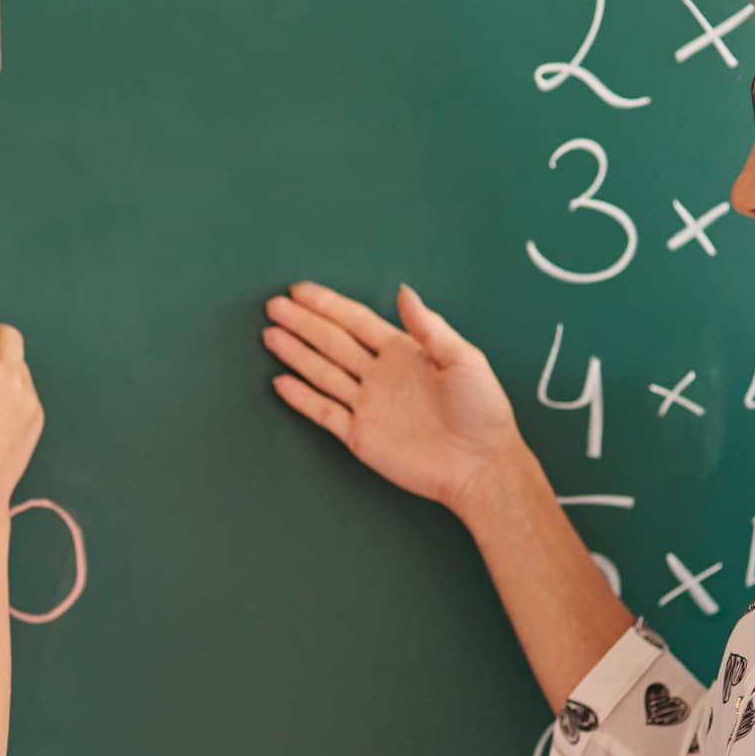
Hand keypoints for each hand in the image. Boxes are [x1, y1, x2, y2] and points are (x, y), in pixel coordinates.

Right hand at [264, 280, 524, 519]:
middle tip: (274, 307)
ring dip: (297, 354)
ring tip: (271, 335)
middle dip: (303, 324)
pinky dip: (303, 398)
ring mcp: (368, 405)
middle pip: (333, 342)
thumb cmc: (483, 410)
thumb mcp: (464, 359)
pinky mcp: (361, 436)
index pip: (356, 322)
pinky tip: (282, 382)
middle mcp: (380, 375)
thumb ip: (430, 327)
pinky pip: (325, 413)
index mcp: (403, 352)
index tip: (299, 291)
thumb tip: (403, 292)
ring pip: (323, 373)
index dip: (328, 305)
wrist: (481, 464)